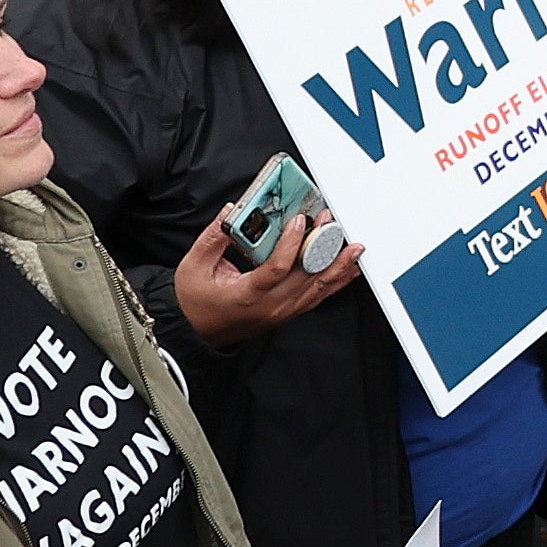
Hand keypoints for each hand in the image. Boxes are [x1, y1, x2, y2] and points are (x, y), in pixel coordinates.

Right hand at [173, 201, 351, 338]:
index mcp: (247, 294)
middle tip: (333, 225)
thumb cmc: (195, 303)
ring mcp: (282, 311)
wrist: (195, 333)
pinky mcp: (287, 313)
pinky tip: (347, 270)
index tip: (300, 222)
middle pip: (305, 277)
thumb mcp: (194, 267)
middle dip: (323, 248)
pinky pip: (317, 297)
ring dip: (337, 266)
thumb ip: (213, 238)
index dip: (292, 244)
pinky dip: (335, 282)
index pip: (277, 268)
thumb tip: (230, 213)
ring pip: (317, 289)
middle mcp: (270, 305)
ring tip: (353, 247)